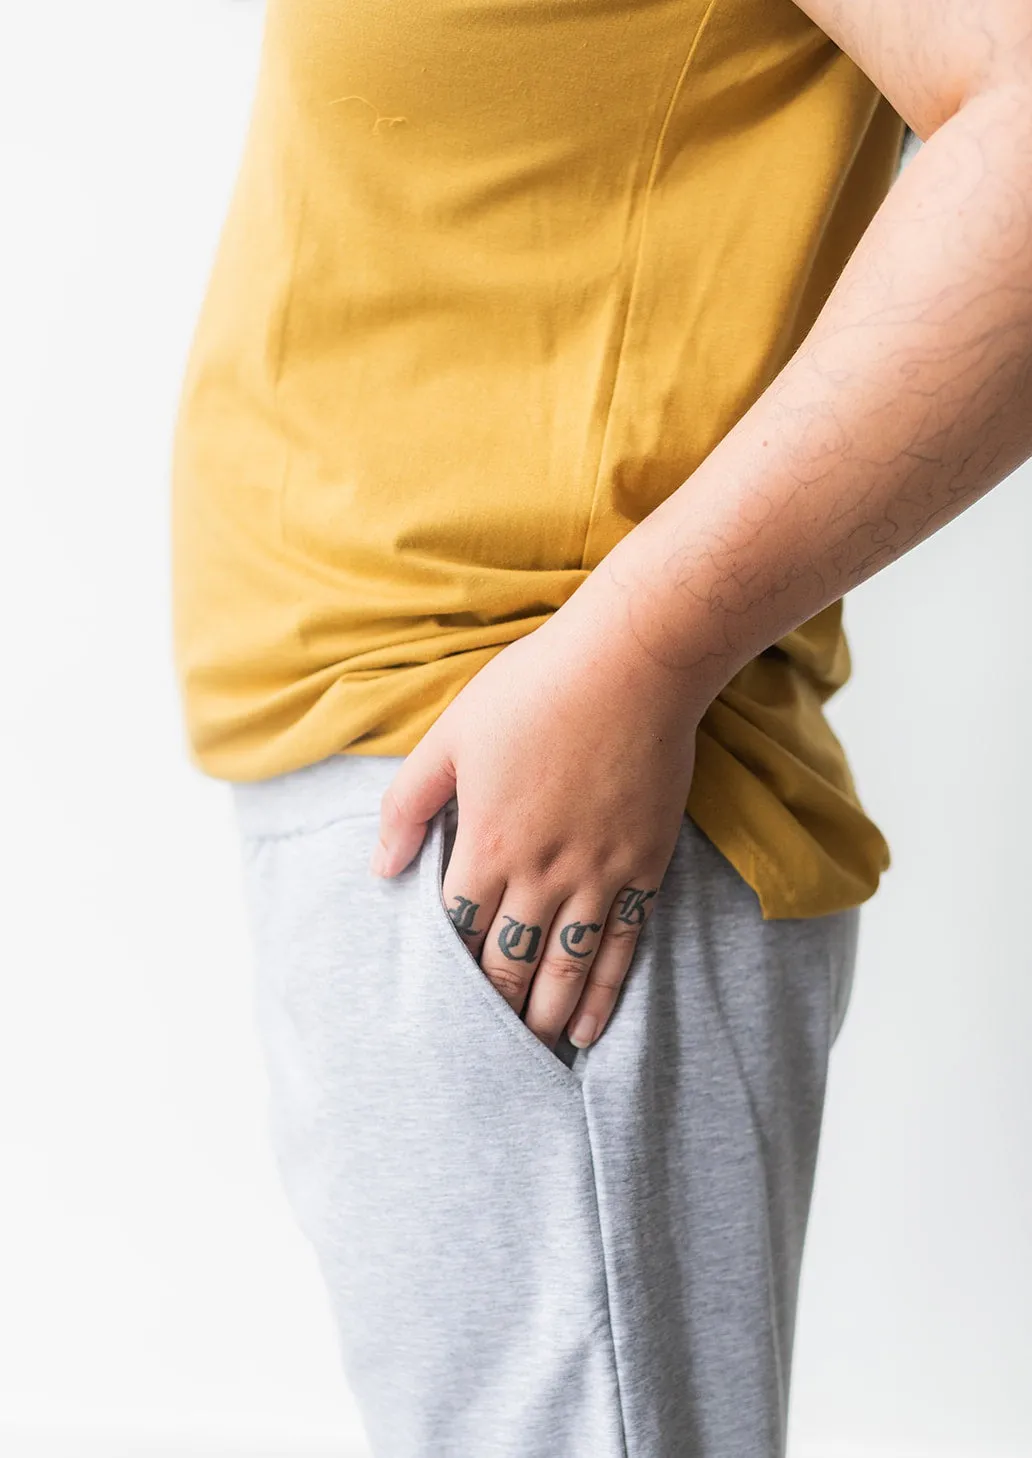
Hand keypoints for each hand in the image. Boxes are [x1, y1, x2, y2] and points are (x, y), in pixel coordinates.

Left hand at [369, 561, 702, 1051]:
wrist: (632, 663)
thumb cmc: (534, 688)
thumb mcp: (450, 736)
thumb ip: (409, 805)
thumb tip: (381, 869)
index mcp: (487, 842)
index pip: (455, 930)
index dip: (443, 971)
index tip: (432, 1006)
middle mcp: (541, 872)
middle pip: (507, 964)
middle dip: (489, 1013)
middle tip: (477, 1054)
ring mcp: (598, 875)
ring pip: (565, 971)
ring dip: (543, 1018)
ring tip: (529, 1057)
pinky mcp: (644, 867)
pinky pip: (623, 949)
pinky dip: (606, 996)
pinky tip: (591, 1029)